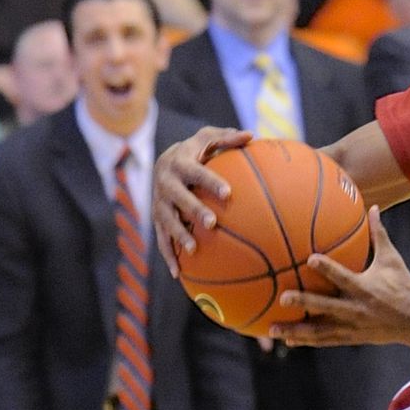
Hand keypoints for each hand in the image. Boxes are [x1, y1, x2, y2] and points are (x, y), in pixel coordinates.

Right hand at [152, 125, 250, 277]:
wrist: (164, 162)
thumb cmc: (196, 151)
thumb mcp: (208, 139)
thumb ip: (228, 138)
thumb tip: (252, 135)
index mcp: (180, 162)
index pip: (196, 172)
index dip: (211, 181)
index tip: (228, 193)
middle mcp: (165, 183)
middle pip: (178, 197)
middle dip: (193, 210)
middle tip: (212, 223)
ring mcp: (159, 203)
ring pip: (166, 220)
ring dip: (178, 235)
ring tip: (193, 250)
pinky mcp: (157, 219)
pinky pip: (161, 239)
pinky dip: (169, 256)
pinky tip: (179, 274)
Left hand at [269, 207, 409, 347]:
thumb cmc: (403, 286)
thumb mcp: (392, 260)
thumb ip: (379, 234)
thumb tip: (374, 207)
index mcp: (365, 288)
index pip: (343, 276)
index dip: (327, 268)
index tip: (309, 260)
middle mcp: (356, 308)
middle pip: (326, 306)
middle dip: (304, 302)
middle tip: (283, 298)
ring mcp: (352, 325)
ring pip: (320, 330)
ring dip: (296, 330)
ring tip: (272, 329)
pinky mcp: (351, 337)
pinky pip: (325, 340)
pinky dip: (307, 340)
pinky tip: (288, 340)